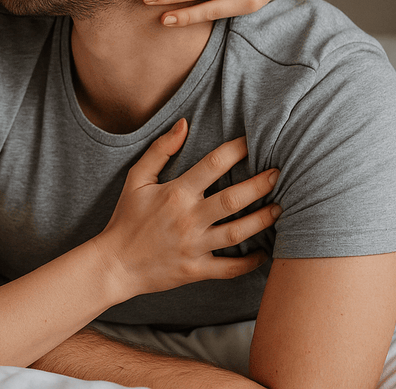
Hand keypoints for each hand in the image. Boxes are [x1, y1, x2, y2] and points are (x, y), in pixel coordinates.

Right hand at [92, 119, 280, 298]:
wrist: (114, 264)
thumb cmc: (126, 218)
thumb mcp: (136, 179)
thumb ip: (160, 150)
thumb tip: (184, 123)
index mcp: (175, 194)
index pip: (213, 165)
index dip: (237, 150)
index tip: (254, 141)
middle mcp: (188, 219)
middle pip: (233, 199)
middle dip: (260, 184)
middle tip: (279, 173)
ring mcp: (194, 247)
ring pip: (238, 233)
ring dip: (263, 219)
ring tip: (280, 207)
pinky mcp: (197, 270)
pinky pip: (231, 268)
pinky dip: (251, 261)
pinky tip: (265, 251)